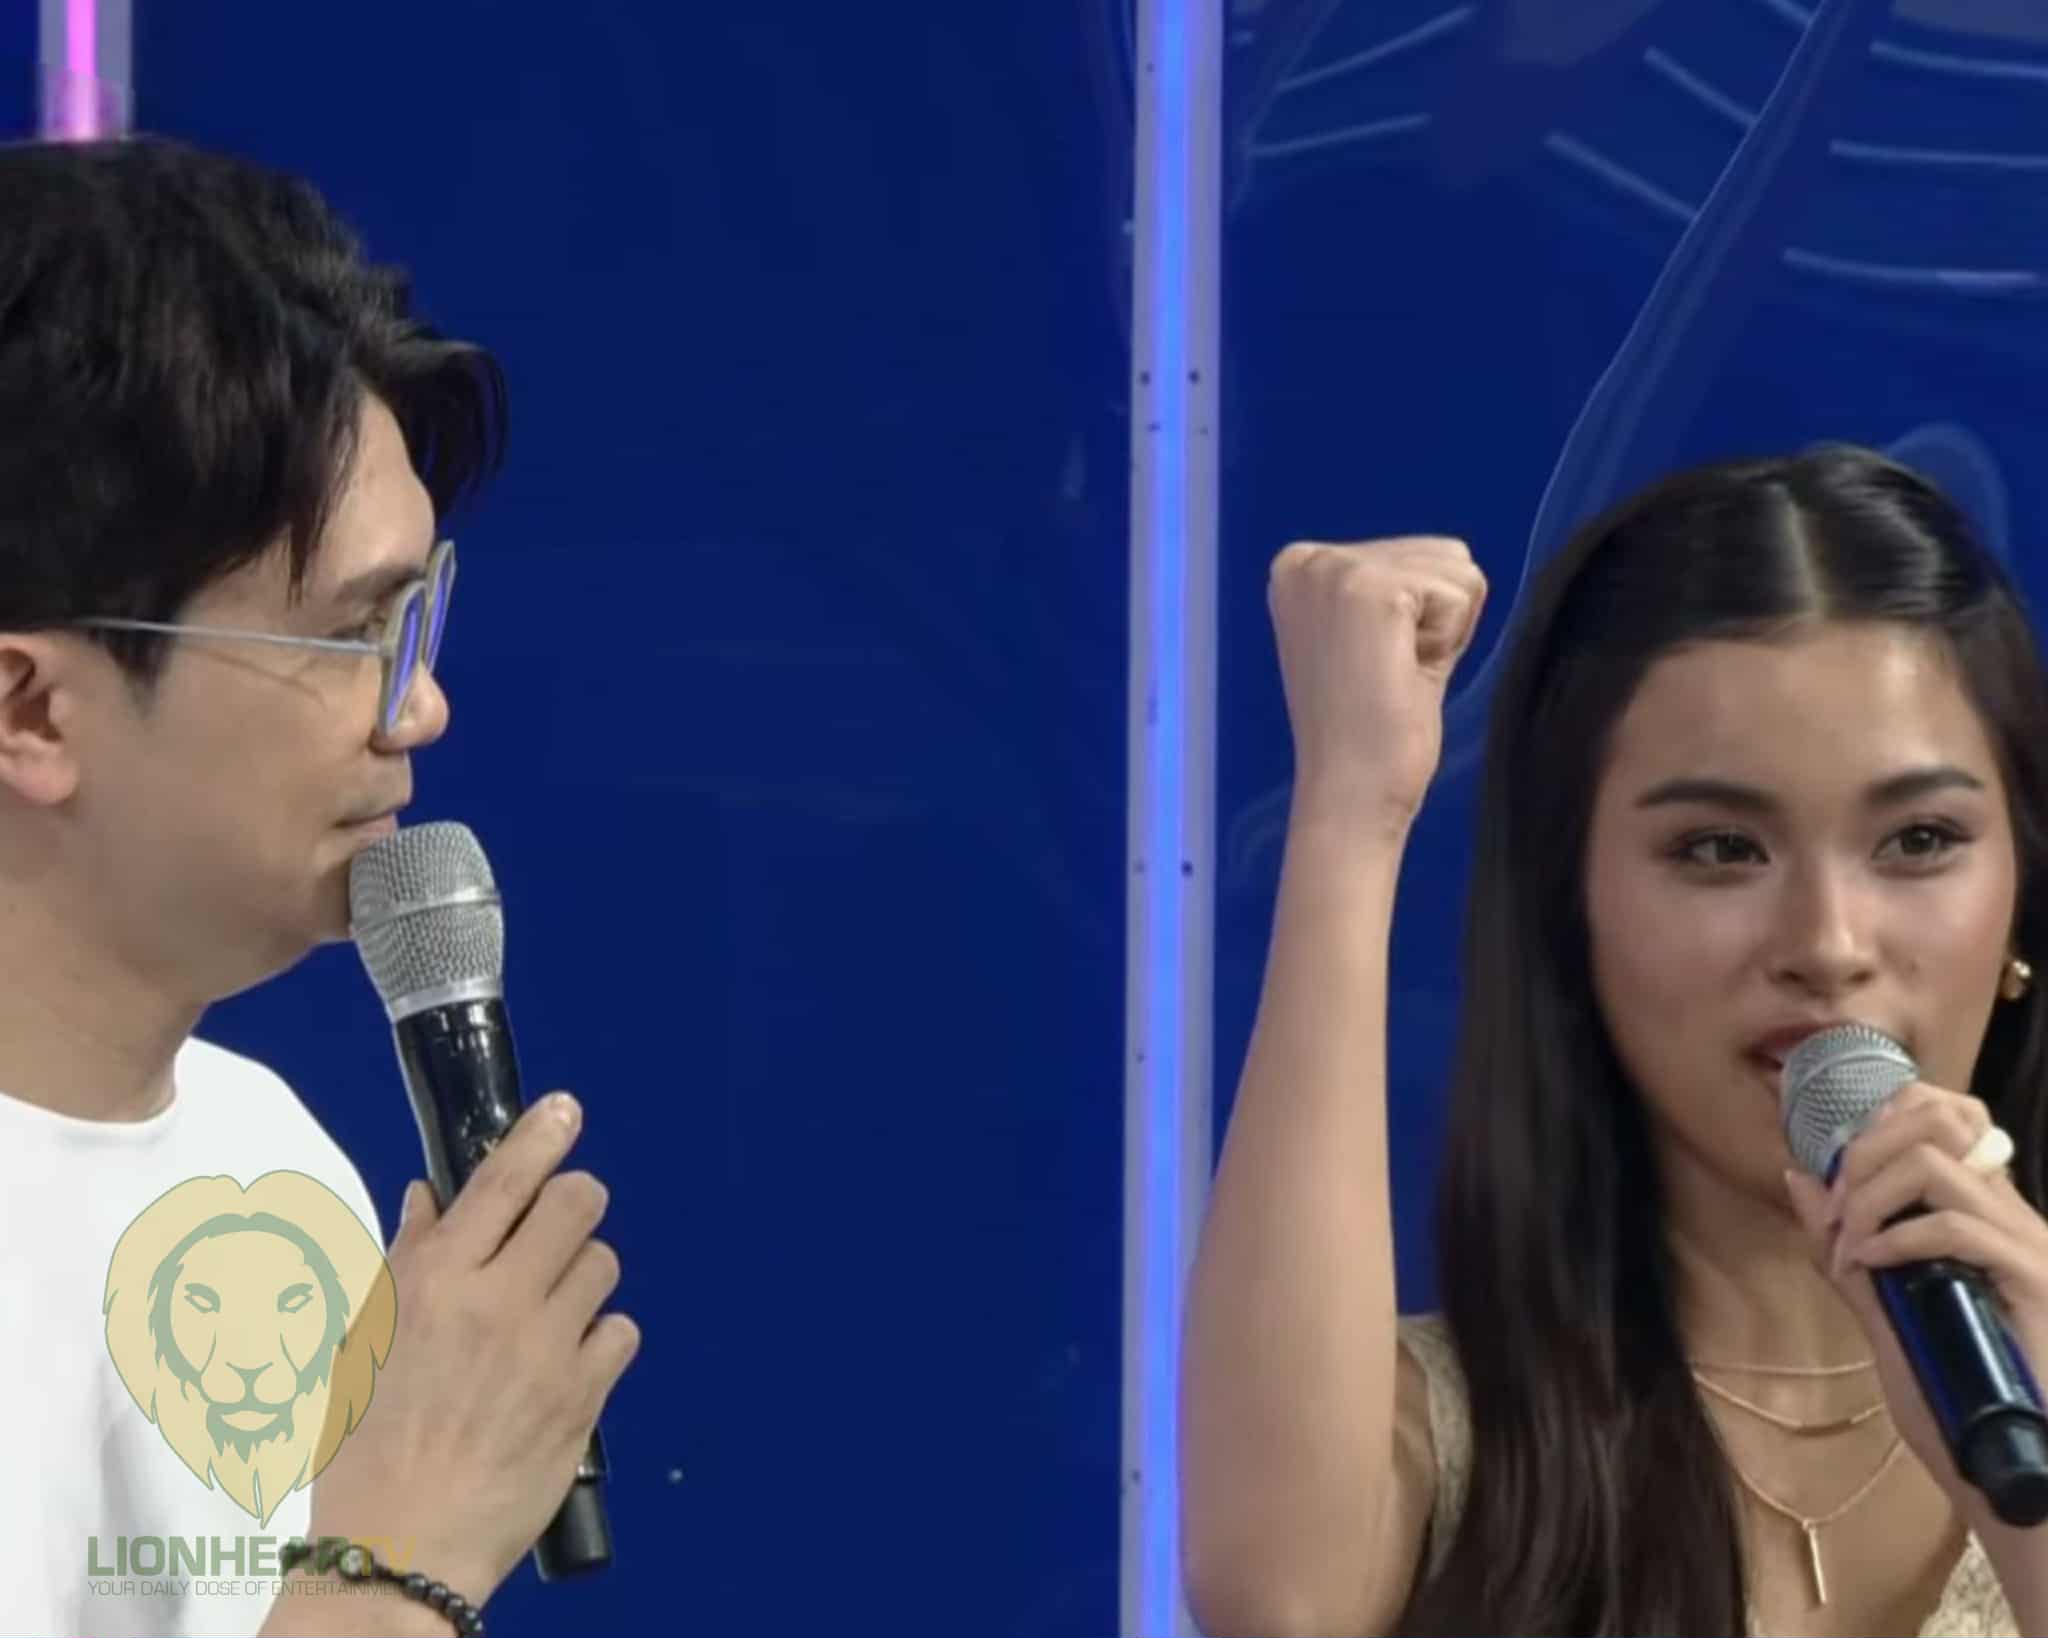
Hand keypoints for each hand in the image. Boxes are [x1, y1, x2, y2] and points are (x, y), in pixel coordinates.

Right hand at [304, 1092, 640, 1609]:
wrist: (400, 1547)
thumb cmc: (365, 1446)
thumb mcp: (365, 1342)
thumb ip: (407, 1262)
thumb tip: (432, 1197)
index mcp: (434, 1280)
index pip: (503, 1180)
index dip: (541, 1134)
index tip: (565, 1109)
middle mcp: (497, 1299)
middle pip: (577, 1203)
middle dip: (573, 1203)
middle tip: (554, 1228)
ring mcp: (548, 1346)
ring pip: (602, 1263)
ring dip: (582, 1276)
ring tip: (550, 1312)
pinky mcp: (584, 1393)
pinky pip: (620, 1331)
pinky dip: (601, 1339)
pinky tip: (569, 1363)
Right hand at [1266, 536, 1485, 833]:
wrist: (1349, 791)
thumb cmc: (1366, 729)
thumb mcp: (1373, 635)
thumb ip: (1397, 592)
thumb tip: (1455, 558)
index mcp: (1299, 567)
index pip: (1415, 555)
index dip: (1418, 617)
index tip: (1376, 663)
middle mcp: (1308, 558)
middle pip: (1440, 552)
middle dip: (1434, 618)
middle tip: (1389, 673)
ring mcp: (1336, 569)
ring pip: (1457, 568)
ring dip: (1444, 629)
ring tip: (1395, 673)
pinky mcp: (1371, 588)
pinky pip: (1461, 593)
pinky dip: (1449, 641)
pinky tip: (1403, 674)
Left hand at [1784, 1081, 2047, 1520]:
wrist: (2021, 1469)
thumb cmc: (1960, 1397)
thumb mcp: (1888, 1312)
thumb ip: (1847, 1246)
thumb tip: (1799, 1177)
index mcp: (1985, 1213)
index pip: (1942, 1113)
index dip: (1878, 1122)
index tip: (1834, 1177)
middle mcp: (2011, 1214)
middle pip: (1933, 1120)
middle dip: (1862, 1154)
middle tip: (1834, 1214)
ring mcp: (2026, 1244)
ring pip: (1933, 1164)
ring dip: (1868, 1199)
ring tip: (1849, 1248)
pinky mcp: (2033, 1279)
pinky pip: (1954, 1226)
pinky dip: (1894, 1238)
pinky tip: (1870, 1267)